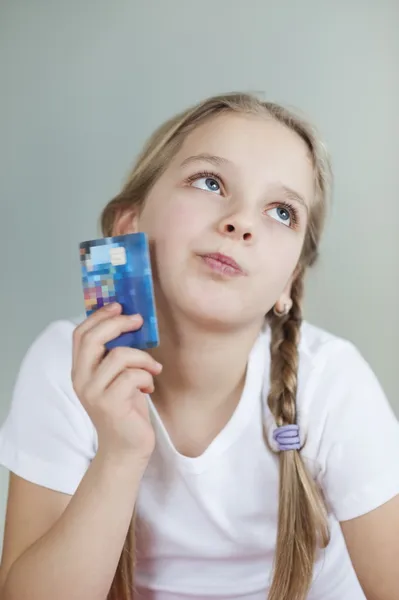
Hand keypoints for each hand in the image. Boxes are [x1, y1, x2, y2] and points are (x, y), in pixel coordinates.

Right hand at [71, 303, 160, 464]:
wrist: (126, 449)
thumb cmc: (126, 410)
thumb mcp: (117, 378)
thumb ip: (114, 356)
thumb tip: (130, 322)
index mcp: (80, 370)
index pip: (80, 334)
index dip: (99, 316)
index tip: (119, 306)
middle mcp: (81, 380)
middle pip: (93, 338)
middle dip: (118, 324)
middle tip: (138, 320)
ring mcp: (94, 392)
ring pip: (120, 355)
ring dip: (143, 358)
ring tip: (152, 369)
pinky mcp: (110, 403)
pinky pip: (133, 375)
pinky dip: (147, 377)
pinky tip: (149, 387)